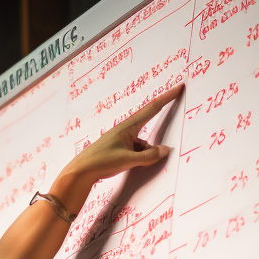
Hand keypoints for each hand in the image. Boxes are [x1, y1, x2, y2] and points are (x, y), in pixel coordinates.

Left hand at [54, 82, 183, 204]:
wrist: (80, 172)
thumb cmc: (101, 162)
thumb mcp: (128, 160)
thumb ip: (149, 156)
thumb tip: (165, 150)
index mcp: (127, 126)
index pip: (152, 108)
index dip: (167, 97)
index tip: (179, 86)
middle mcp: (124, 130)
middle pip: (147, 129)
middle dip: (154, 136)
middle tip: (159, 135)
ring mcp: (120, 140)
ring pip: (141, 144)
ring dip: (143, 154)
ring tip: (131, 164)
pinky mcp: (116, 149)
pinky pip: (134, 151)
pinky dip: (137, 158)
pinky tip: (128, 166)